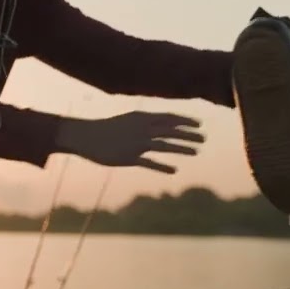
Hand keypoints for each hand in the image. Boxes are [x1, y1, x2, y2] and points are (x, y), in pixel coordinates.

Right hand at [56, 111, 203, 172]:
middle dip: (188, 134)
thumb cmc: (106, 128)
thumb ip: (143, 122)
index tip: (199, 124)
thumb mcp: (127, 120)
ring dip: (182, 148)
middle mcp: (141, 129)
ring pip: (164, 145)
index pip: (168, 117)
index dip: (185, 121)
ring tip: (196, 152)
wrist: (85, 135)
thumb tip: (157, 123)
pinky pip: (149, 163)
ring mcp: (136, 143)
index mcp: (141, 117)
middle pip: (170, 131)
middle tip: (204, 138)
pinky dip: (163, 166)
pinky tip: (175, 170)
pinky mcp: (129, 157)